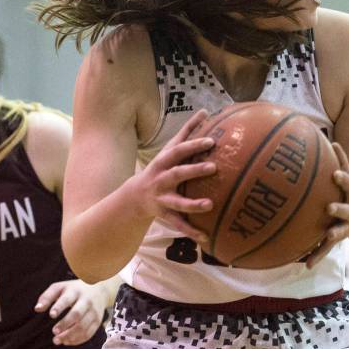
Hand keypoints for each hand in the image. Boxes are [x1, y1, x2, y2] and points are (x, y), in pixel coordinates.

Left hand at [35, 279, 109, 345]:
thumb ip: (47, 297)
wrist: (100, 290)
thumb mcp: (61, 288)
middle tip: (54, 332)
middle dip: (65, 324)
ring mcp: (94, 312)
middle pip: (77, 314)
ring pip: (83, 326)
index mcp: (75, 291)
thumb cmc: (74, 290)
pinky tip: (67, 341)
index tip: (51, 315)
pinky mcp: (97, 321)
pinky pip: (89, 333)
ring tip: (57, 340)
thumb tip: (37, 309)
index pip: (67, 299)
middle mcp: (87, 301)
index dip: (59, 307)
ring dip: (70, 335)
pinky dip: (77, 340)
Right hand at [129, 110, 215, 245]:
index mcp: (164, 162)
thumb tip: (207, 111)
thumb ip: (188, 130)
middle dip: (194, 171)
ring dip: (193, 205)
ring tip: (209, 205)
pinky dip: (192, 232)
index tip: (212, 141)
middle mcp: (161, 179)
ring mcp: (162, 199)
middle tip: (214, 167)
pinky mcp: (165, 215)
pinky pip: (179, 225)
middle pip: (177, 174)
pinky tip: (207, 237)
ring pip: (177, 203)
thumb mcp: (170, 149)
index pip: (179, 151)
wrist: (135, 196)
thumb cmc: (161, 167)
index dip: (194, 145)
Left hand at [305, 143, 348, 267]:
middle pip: (347, 209)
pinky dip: (317, 255)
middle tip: (330, 207)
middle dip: (340, 208)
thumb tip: (331, 141)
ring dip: (332, 234)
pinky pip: (326, 248)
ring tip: (326, 236)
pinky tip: (307, 265)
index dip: (343, 179)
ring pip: (339, 231)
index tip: (335, 174)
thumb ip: (342, 162)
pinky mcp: (338, 239)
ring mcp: (347, 226)